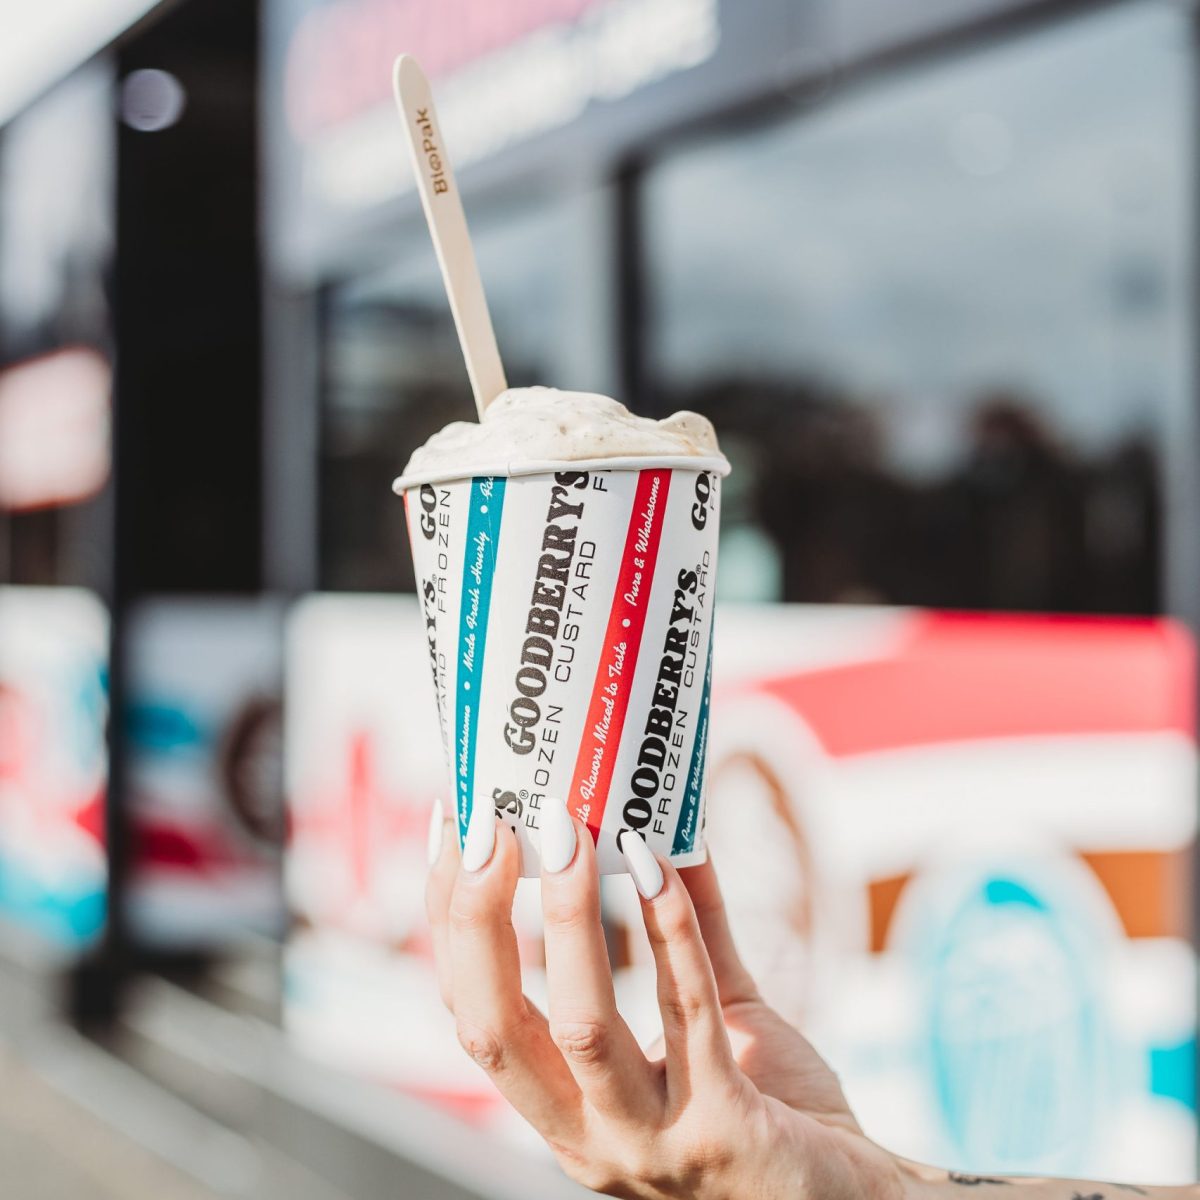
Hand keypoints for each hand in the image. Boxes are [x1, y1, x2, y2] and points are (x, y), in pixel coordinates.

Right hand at [425, 800, 903, 1199]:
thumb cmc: (774, 1106)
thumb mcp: (710, 1013)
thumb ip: (684, 930)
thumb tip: (663, 829)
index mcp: (564, 1106)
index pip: (472, 1010)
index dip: (451, 919)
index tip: (457, 829)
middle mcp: (587, 1136)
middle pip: (493, 1028)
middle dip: (478, 920)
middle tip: (489, 825)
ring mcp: (651, 1143)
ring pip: (582, 1026)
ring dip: (570, 919)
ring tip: (571, 831)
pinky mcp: (723, 1130)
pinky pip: (689, 1014)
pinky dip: (669, 931)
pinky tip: (661, 865)